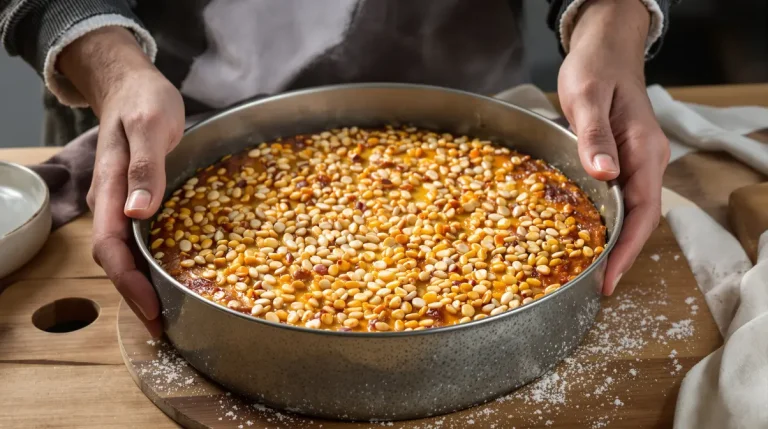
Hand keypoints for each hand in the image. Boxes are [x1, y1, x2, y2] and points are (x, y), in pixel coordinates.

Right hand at [59, 27, 184, 335]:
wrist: (131, 84)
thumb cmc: (144, 101)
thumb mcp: (150, 126)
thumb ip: (145, 168)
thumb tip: (138, 214)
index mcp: (109, 189)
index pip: (111, 247)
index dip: (129, 282)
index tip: (151, 309)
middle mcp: (110, 203)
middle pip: (115, 260)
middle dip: (135, 295)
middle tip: (163, 326)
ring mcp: (120, 203)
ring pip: (124, 253)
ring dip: (141, 284)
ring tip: (165, 311)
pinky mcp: (134, 200)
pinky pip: (136, 239)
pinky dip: (148, 263)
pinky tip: (167, 275)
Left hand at [557, 0, 669, 294]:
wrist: (604, 48)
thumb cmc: (594, 70)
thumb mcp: (586, 99)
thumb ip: (594, 137)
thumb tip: (605, 176)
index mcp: (643, 150)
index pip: (643, 210)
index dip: (627, 249)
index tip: (610, 278)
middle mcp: (646, 160)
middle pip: (640, 218)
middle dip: (622, 255)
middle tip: (598, 286)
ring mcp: (636, 161)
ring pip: (631, 210)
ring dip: (615, 242)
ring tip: (592, 271)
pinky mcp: (621, 159)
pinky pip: (619, 197)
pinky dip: (607, 220)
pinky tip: (589, 235)